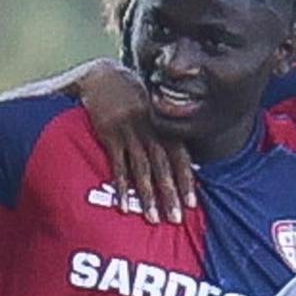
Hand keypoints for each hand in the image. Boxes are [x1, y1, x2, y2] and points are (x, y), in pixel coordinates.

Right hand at [74, 59, 195, 224]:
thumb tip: (183, 162)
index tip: (193, 203)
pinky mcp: (109, 134)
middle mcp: (150, 127)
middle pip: (162, 165)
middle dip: (170, 193)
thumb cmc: (132, 97)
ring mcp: (129, 130)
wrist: (102, 77)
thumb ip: (165, 131)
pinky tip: (123, 204)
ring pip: (141, 168)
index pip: (179, 155)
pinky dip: (122, 186)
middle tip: (176, 218)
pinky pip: (117, 164)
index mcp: (163, 123)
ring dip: (148, 195)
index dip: (186, 179)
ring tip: (152, 218)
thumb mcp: (153, 108)